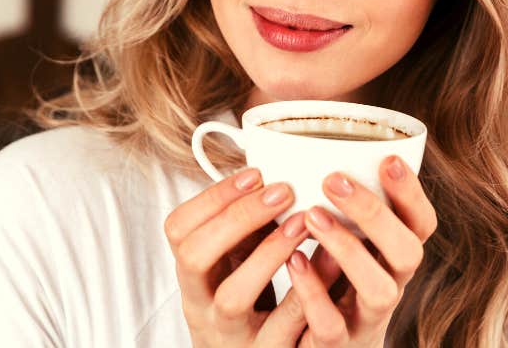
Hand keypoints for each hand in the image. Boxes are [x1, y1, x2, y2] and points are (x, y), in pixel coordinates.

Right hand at [165, 167, 343, 346]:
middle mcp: (201, 305)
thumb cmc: (247, 305)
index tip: (254, 174)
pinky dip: (305, 294)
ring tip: (303, 223)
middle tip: (281, 192)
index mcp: (192, 276)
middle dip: (237, 218)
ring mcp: (230, 333)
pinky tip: (329, 265)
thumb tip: (271, 175)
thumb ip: (244, 229)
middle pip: (196, 258)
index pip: (179, 229)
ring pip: (233, 298)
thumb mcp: (233, 266)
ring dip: (268, 254)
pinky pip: (282, 328)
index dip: (212, 198)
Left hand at [287, 155, 437, 347]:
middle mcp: (391, 284)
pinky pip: (332, 325)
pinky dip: (313, 293)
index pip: (422, 223)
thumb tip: (311, 146)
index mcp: (395, 255)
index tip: (387, 159)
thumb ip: (343, 207)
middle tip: (334, 181)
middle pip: (409, 252)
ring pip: (380, 290)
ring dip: (348, 250)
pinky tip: (294, 262)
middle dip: (376, 214)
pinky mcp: (338, 343)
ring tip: (311, 216)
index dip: (411, 193)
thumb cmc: (333, 282)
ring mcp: (367, 317)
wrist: (323, 346)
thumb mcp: (348, 242)